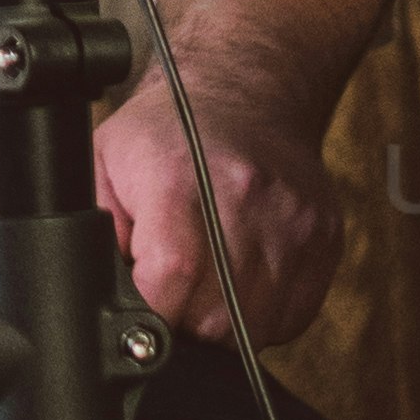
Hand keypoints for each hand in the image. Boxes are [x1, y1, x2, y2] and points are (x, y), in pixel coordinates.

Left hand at [97, 67, 347, 348]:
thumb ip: (97, 232)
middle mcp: (244, 200)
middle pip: (215, 318)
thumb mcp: (103, 164)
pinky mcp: (323, 237)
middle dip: (185, 324)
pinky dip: (264, 316)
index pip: (170, 280)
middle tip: (173, 292)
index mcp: (178, 181)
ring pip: (256, 328)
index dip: (152, 311)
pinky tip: (242, 280)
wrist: (243, 92)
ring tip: (207, 284)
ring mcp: (292, 221)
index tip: (145, 302)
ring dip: (225, 326)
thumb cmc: (164, 132)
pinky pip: (293, 316)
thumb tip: (108, 296)